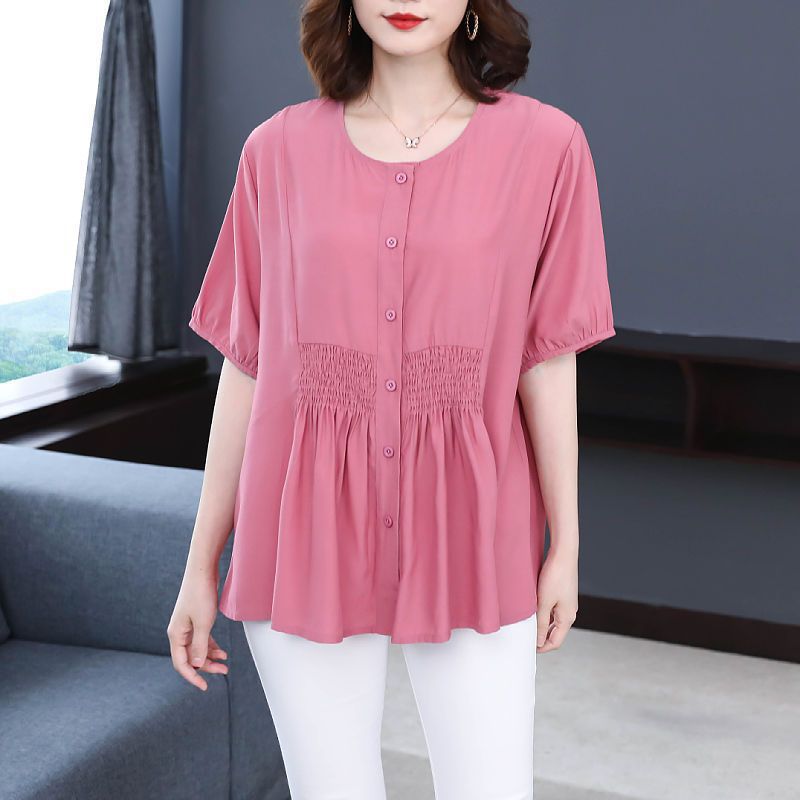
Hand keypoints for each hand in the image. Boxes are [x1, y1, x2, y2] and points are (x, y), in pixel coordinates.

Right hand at [167, 567, 228, 690]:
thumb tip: (196, 665)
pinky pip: (201, 639)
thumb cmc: (200, 594)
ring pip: (197, 649)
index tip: (204, 686)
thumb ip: (200, 645)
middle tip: (224, 671)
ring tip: (225, 662)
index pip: (181, 664)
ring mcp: (187, 626)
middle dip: (206, 666)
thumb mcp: (203, 623)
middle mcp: (179, 632)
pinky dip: (211, 646)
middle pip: (190, 658)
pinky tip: (222, 651)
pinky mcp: (195, 620)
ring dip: (210, 657)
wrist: (202, 571)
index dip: (192, 676)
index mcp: (176, 635)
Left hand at [535, 547, 578, 652]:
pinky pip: (554, 610)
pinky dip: (544, 614)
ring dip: (542, 625)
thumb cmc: (555, 576)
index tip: (527, 647)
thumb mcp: (544, 602)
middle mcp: (570, 613)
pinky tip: (533, 609)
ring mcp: (567, 604)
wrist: (564, 554)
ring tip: (527, 623)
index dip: (542, 648)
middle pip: (556, 633)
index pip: (555, 642)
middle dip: (541, 637)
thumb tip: (539, 642)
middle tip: (525, 637)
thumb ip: (541, 623)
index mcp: (568, 618)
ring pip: (554, 621)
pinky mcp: (564, 594)